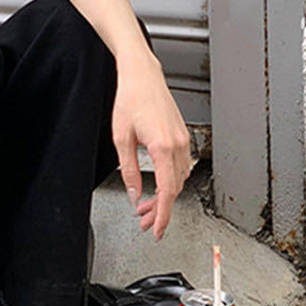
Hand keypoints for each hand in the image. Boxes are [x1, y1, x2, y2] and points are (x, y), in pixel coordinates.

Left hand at [111, 55, 191, 240]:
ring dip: (165, 195)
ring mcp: (183, 140)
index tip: (156, 230)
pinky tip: (157, 183)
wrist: (142, 76)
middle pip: (174, 189)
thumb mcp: (121, 138)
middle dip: (160, 209)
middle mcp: (178, 144)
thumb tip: (133, 193)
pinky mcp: (182, 135)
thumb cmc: (131, 99)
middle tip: (144, 221)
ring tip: (145, 204)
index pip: (167, 192)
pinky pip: (181, 166)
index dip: (163, 216)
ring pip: (180, 179)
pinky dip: (170, 180)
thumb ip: (129, 170)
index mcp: (163, 147)